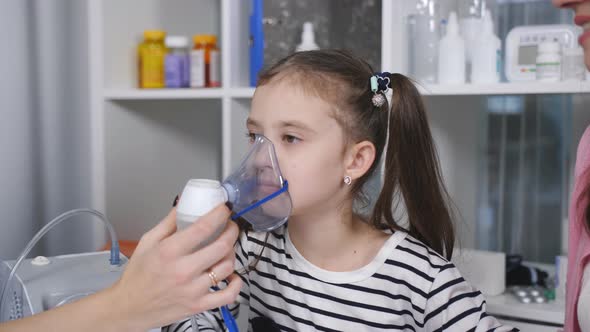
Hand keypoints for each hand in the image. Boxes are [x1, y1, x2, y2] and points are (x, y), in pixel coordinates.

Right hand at [109, 205, 241, 329]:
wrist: (129, 308)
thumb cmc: (137, 276)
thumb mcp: (147, 242)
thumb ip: (168, 222)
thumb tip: (183, 205)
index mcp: (169, 252)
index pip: (203, 228)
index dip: (220, 214)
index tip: (224, 209)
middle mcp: (183, 271)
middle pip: (222, 246)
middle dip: (231, 231)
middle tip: (230, 226)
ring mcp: (193, 290)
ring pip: (227, 267)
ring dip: (231, 253)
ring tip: (225, 248)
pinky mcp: (199, 305)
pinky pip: (228, 295)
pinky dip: (236, 284)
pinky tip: (231, 275)